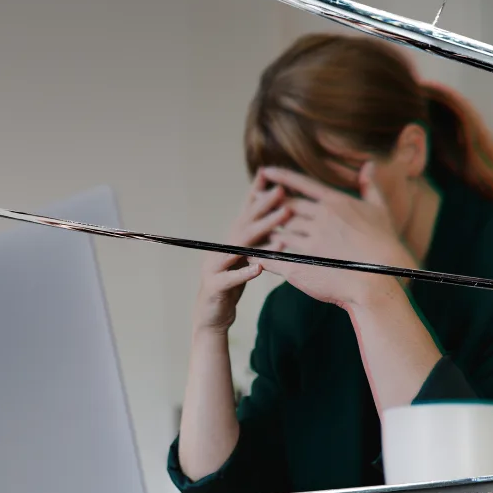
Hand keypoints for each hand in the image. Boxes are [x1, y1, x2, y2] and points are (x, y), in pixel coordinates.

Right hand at [193, 171, 291, 334]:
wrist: (210, 317)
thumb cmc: (230, 287)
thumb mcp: (243, 261)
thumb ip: (254, 244)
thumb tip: (277, 226)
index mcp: (230, 242)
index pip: (244, 213)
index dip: (255, 194)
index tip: (269, 175)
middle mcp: (220, 249)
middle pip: (244, 224)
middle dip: (263, 208)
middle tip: (282, 194)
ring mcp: (214, 266)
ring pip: (239, 248)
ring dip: (259, 236)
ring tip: (279, 230)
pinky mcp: (215, 287)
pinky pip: (231, 278)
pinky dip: (245, 272)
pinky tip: (260, 267)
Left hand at [250, 164, 415, 307]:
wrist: (381, 278)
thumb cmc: (384, 244)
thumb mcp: (380, 209)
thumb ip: (370, 185)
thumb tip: (370, 164)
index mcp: (335, 203)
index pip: (301, 185)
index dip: (281, 178)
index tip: (265, 172)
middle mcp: (320, 218)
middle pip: (286, 206)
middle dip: (268, 202)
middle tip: (253, 199)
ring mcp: (311, 240)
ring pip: (281, 229)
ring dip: (267, 227)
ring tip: (254, 227)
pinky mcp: (304, 262)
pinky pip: (277, 254)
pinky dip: (264, 252)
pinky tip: (253, 251)